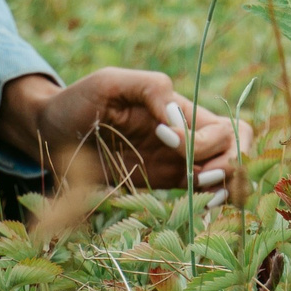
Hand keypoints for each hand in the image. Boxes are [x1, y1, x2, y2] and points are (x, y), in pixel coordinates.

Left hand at [0, 70, 247, 201]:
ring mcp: (179, 161)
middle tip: (198, 177)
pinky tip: (203, 208)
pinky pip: (208, 192)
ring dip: (230, 185)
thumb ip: (149, 88)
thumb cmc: (78, 100)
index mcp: (180, 110)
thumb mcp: (110, 82)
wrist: (51, 133)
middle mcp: (188, 134)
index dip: (206, 139)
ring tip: (205, 198)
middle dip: (230, 164)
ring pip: (233, 172)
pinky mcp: (166, 184)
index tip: (166, 141)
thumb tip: (180, 117)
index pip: (225, 124)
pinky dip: (217, 201)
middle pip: (239, 146)